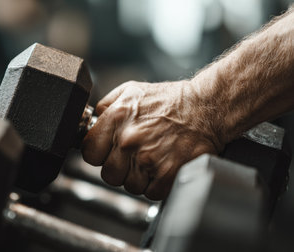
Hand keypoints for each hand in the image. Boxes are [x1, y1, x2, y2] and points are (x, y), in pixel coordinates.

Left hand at [82, 80, 221, 199]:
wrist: (205, 107)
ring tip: (151, 158)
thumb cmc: (169, 100)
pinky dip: (156, 184)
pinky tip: (162, 166)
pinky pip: (150, 192)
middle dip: (119, 167)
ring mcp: (147, 159)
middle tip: (133, 156)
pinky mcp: (166, 174)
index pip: (89, 152)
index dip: (98, 154)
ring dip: (139, 177)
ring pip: (129, 186)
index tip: (106, 152)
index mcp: (116, 118)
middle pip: (108, 174)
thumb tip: (91, 122)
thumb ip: (105, 106)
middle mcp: (129, 140)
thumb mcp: (130, 91)